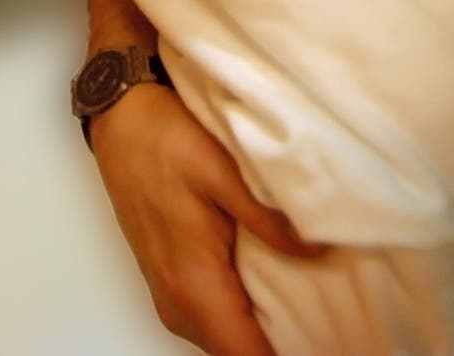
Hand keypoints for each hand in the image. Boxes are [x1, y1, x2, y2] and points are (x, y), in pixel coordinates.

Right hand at [91, 80, 325, 355]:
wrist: (123, 120)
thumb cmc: (163, 140)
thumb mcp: (222, 170)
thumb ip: (267, 217)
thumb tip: (317, 251)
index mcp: (192, 278)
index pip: (242, 353)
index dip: (285, 352)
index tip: (326, 340)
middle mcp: (176, 299)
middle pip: (234, 352)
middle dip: (280, 345)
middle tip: (330, 325)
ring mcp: (169, 291)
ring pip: (221, 339)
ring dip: (258, 333)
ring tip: (312, 312)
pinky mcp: (170, 277)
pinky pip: (209, 319)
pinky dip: (240, 317)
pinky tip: (272, 293)